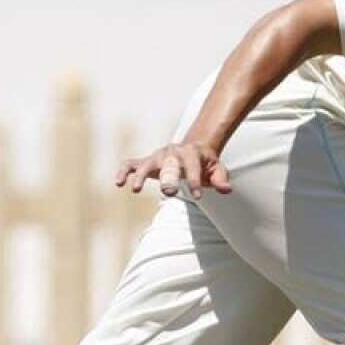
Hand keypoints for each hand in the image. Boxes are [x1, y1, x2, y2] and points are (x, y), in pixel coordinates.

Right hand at [114, 142, 231, 198]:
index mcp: (191, 153)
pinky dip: (123, 171)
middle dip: (168, 178)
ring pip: (146, 164)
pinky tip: (118, 182)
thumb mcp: (217, 168)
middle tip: (168, 192)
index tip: (198, 196)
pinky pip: (131, 164)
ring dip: (140, 176)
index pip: (194, 168)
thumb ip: (221, 178)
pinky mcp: (146, 161)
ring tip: (134, 189)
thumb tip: (227, 189)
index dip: (196, 181)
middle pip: (168, 165)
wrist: (194, 148)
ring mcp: (157, 156)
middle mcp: (172, 152)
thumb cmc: (205, 162)